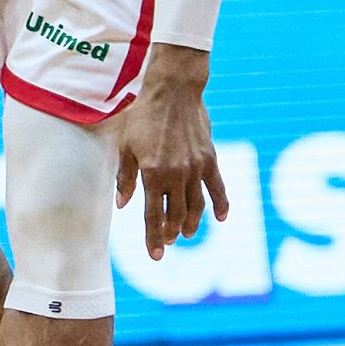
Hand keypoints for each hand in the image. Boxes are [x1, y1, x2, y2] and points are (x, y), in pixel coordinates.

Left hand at [115, 47, 228, 260]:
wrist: (173, 90)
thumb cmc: (143, 115)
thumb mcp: (126, 145)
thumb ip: (126, 176)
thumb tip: (123, 203)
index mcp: (152, 173)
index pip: (152, 216)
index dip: (153, 238)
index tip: (155, 255)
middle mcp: (176, 175)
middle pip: (176, 215)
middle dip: (170, 233)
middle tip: (168, 243)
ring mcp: (196, 168)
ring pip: (196, 207)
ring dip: (191, 224)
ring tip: (186, 234)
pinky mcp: (210, 159)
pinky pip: (218, 188)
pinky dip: (221, 205)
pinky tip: (221, 218)